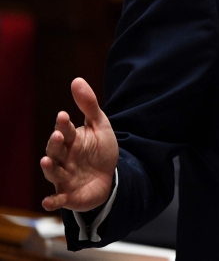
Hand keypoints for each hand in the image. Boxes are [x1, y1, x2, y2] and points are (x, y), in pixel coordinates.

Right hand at [40, 78, 118, 211]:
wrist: (109, 177)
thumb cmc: (100, 150)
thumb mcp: (99, 126)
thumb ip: (89, 105)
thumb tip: (76, 79)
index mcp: (71, 140)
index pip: (65, 130)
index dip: (64, 124)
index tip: (64, 115)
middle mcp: (63, 158)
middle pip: (55, 150)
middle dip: (55, 143)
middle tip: (59, 135)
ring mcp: (64, 177)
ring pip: (53, 172)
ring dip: (49, 168)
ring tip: (46, 161)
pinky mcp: (67, 195)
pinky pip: (57, 199)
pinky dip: (52, 202)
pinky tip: (47, 202)